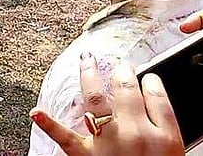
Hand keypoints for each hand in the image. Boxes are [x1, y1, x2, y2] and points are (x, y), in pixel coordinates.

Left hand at [30, 55, 183, 155]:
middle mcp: (136, 133)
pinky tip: (36, 112)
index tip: (148, 76)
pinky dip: (49, 124)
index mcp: (165, 137)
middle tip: (120, 64)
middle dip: (122, 71)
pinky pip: (65, 138)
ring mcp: (109, 143)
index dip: (152, 80)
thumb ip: (166, 132)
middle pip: (127, 89)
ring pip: (96, 99)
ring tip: (86, 61)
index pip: (157, 95)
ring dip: (88, 75)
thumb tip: (155, 106)